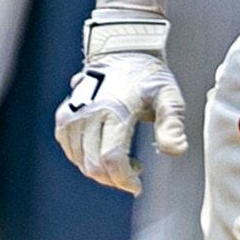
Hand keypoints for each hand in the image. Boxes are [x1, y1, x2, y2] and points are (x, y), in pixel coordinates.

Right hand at [54, 7, 189, 194]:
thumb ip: (173, 125)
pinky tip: (102, 152)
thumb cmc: (149, 77)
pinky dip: (85, 159)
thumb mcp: (169, 96)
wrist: (121, 52)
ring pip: (80, 161)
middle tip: (132, 176)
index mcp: (116, 109)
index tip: (137, 186)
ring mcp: (73, 115)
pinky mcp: (64, 118)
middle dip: (115, 179)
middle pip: (95, 165)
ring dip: (101, 171)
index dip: (124, 179)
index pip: (112, 158)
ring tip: (121, 161)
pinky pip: (71, 151)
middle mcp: (89, 113)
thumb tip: (175, 151)